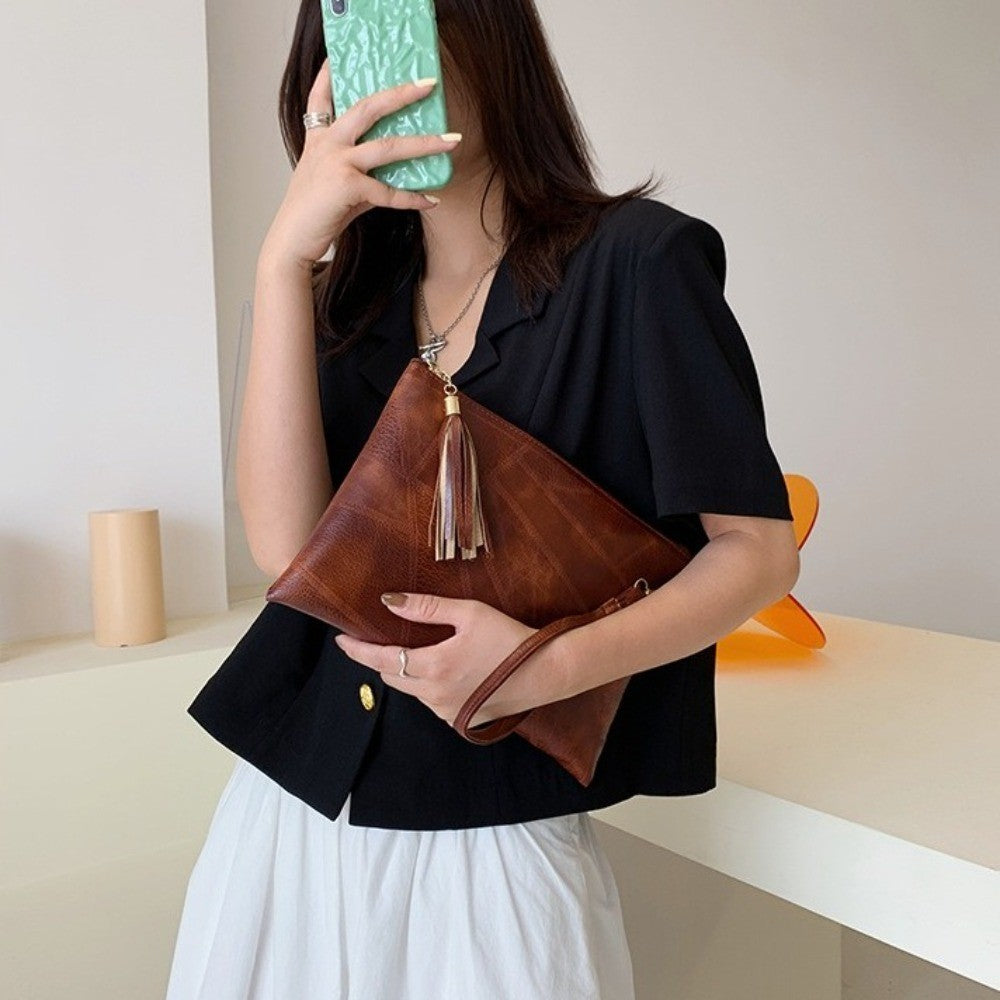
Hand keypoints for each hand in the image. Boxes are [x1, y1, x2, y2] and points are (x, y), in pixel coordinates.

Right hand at [262, 61, 461, 267]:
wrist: (293, 240)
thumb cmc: (314, 212)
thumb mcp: (333, 182)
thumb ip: (360, 170)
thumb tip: (397, 174)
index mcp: (319, 138)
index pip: (321, 97)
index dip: (330, 74)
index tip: (341, 54)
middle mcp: (328, 144)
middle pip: (368, 108)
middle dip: (401, 94)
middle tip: (429, 85)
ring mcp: (337, 162)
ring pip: (389, 146)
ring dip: (425, 144)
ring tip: (452, 141)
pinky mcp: (347, 186)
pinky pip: (389, 192)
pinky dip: (413, 198)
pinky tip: (431, 200)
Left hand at [333, 592, 559, 728]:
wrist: (544, 673)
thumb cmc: (509, 639)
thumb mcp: (469, 614)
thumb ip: (427, 608)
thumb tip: (389, 601)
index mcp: (434, 667)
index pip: (381, 660)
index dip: (358, 651)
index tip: (342, 640)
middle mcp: (434, 695)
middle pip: (391, 678)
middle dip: (378, 660)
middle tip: (371, 641)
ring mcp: (446, 711)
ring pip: (411, 690)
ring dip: (403, 672)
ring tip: (407, 650)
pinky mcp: (460, 719)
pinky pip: (430, 701)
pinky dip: (425, 684)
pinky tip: (438, 668)